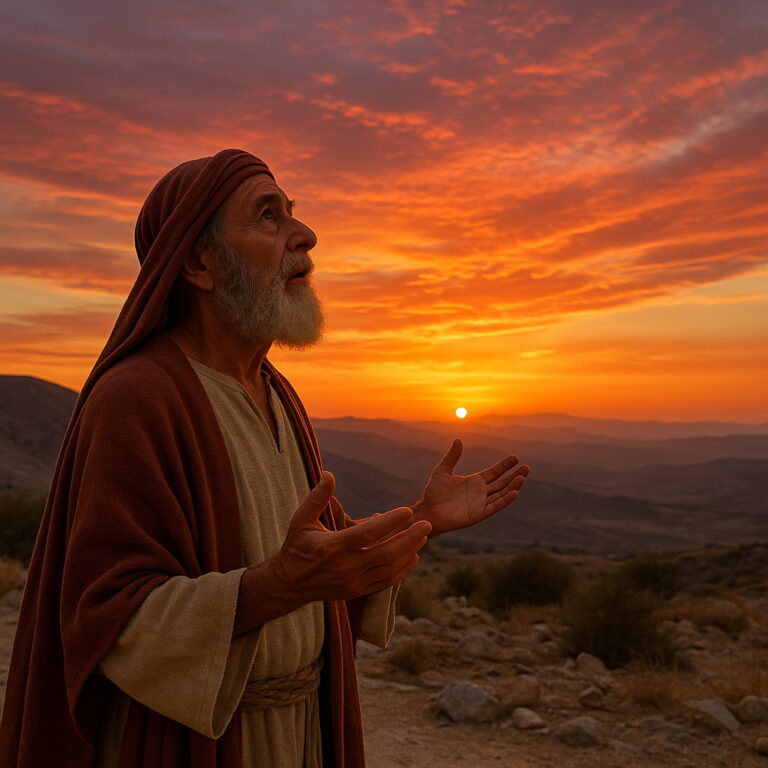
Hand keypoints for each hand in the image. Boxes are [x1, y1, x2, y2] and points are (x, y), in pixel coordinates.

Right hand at [273, 471, 430, 603]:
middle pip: (386, 553)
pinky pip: (386, 582)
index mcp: (333, 546)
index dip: (390, 522)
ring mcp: (353, 582)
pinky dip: (402, 570)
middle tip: (427, 525)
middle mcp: (346, 566)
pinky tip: (412, 556)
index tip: (407, 510)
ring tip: (424, 537)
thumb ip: (317, 497)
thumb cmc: (296, 546)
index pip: (368, 533)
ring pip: (389, 568)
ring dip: (409, 552)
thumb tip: (328, 474)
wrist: (289, 584)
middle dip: (409, 538)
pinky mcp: (357, 591)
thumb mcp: (301, 520)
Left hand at [414, 440, 528, 537]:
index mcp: (474, 482)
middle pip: (502, 483)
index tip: (516, 458)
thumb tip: (458, 440)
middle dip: (515, 475)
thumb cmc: (433, 493)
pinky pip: (495, 507)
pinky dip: (505, 500)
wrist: (428, 511)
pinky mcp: (478, 514)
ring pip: (502, 494)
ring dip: (513, 486)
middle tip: (527, 467)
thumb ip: (452, 457)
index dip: (505, 466)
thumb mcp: (442, 471)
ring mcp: (481, 504)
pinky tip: (514, 492)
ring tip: (523, 477)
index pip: (494, 472)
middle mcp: (480, 492)